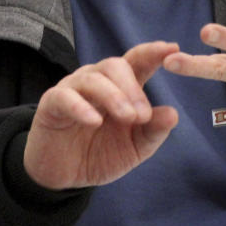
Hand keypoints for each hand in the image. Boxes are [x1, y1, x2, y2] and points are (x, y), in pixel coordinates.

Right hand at [23, 41, 179, 189]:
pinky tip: (94, 121)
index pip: (138, 61)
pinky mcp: (52, 104)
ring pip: (93, 78)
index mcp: (121, 86)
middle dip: (132, 88)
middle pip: (115, 66)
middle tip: (142, 115)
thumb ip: (152, 131)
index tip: (174, 48)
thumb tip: (174, 114)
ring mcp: (73, 89)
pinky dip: (80, 107)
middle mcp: (97, 81)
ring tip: (126, 117)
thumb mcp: (134, 148)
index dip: (154, 52)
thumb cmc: (101, 154)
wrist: (64, 177)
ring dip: (113, 96)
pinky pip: (65, 97)